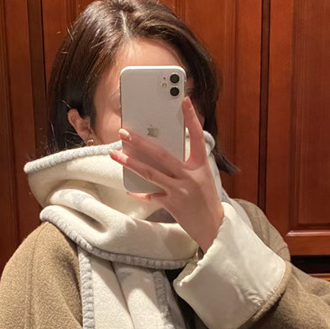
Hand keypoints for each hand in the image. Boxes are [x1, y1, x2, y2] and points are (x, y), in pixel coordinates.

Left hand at [109, 96, 224, 251]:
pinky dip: (140, 193)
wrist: (213, 227)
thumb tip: (162, 155)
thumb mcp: (202, 178)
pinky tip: (129, 190)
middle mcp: (190, 175)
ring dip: (131, 163)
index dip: (191, 118)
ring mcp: (180, 190)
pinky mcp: (172, 204)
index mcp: (200, 165)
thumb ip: (187, 166)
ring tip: (116, 154)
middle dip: (140, 142)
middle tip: (124, 132)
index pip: (196, 136)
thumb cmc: (207, 201)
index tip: (184, 101)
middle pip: (161, 154)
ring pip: (150, 173)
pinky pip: (151, 196)